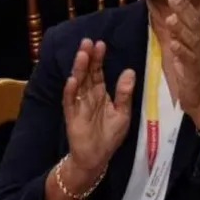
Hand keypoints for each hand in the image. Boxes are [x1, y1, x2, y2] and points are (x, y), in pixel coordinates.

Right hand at [61, 39, 135, 184]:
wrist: (97, 158)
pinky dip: (70, 91)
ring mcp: (79, 105)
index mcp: (101, 93)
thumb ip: (124, 93)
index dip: (99, 59)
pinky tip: (72, 80)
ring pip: (77, 84)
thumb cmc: (110, 136)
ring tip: (82, 54)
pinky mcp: (72, 117)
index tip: (101, 44)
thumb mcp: (122, 113)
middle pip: (87, 74)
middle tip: (88, 41)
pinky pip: (70, 102)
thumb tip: (129, 70)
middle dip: (87, 58)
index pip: (98, 72)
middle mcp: (88, 96)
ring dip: (79, 69)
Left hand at [159, 0, 199, 126]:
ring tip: (172, 19)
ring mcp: (199, 58)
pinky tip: (174, 45)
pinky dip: (181, 52)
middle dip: (184, 11)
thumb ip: (181, 37)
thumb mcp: (187, 52)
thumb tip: (172, 19)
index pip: (192, 19)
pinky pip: (188, 61)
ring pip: (190, 41)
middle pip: (193, 25)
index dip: (185, 6)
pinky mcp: (195, 72)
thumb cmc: (194, 75)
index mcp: (199, 40)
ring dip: (181, 30)